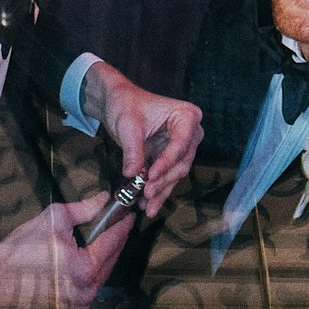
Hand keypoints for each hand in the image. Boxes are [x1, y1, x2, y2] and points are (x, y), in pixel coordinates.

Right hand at [0, 193, 129, 308]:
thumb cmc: (23, 247)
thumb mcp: (54, 219)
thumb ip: (85, 209)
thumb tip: (104, 199)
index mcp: (86, 268)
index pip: (113, 242)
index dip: (122, 225)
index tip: (129, 213)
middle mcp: (88, 289)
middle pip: (111, 259)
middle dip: (116, 239)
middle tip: (119, 220)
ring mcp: (81, 301)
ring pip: (103, 273)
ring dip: (106, 254)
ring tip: (106, 234)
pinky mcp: (74, 307)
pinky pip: (92, 284)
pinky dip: (94, 269)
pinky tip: (91, 254)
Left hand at [85, 65, 201, 217]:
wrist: (118, 103)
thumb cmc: (126, 104)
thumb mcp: (128, 125)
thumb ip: (133, 150)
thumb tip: (133, 174)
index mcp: (186, 116)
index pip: (180, 143)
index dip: (166, 162)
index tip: (150, 176)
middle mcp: (190, 132)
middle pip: (181, 162)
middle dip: (163, 179)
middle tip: (147, 193)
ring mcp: (181, 147)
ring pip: (175, 173)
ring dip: (161, 190)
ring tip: (147, 205)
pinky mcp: (170, 158)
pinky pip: (167, 177)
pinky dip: (157, 190)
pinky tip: (147, 204)